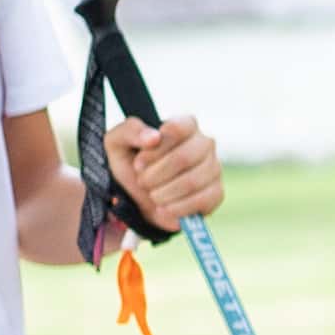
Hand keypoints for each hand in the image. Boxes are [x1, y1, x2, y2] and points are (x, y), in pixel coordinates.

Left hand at [102, 112, 220, 231]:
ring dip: (164, 193)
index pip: (179, 128)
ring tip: (152, 195)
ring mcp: (213, 168)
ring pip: (192, 181)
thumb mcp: (118, 143)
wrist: (137, 197)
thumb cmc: (131, 164)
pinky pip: (202, 201)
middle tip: (142, 181)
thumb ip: (130, 131)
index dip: (156, 149)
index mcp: (185, 125)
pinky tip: (164, 209)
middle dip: (155, 175)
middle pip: (184, 158)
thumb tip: (154, 137)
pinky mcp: (216, 193)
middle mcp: (204, 143)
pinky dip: (177, 209)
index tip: (139, 162)